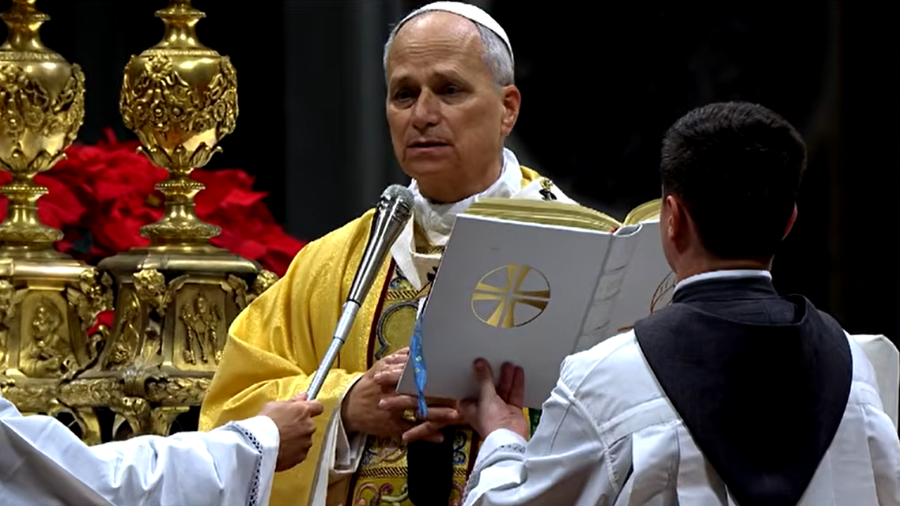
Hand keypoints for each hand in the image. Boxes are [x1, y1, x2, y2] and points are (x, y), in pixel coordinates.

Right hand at [258, 393, 323, 471]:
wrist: (258, 446)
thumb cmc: (264, 423)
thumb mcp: (274, 406)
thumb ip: (293, 401)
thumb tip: (304, 396)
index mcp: (303, 411)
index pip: (318, 407)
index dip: (312, 408)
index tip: (305, 411)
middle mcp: (309, 426)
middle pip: (310, 424)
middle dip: (301, 426)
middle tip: (285, 429)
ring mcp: (306, 442)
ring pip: (305, 439)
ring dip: (297, 440)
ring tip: (281, 441)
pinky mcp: (302, 456)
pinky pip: (300, 452)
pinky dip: (293, 452)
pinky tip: (281, 450)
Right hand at [342, 348, 459, 441]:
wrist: (347, 407)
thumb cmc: (366, 386)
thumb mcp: (380, 367)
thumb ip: (399, 358)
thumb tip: (415, 347)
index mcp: (392, 374)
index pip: (417, 373)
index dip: (436, 374)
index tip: (453, 372)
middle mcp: (393, 390)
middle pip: (421, 391)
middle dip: (441, 393)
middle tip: (461, 394)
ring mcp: (393, 409)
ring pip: (418, 410)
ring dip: (437, 413)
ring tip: (455, 416)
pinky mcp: (391, 425)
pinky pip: (411, 430)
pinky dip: (425, 434)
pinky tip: (440, 437)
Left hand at [458, 359, 527, 439]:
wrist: (508, 440)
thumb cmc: (490, 424)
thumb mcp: (485, 397)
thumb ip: (484, 380)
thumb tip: (479, 364)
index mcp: (471, 407)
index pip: (470, 389)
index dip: (473, 378)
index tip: (476, 364)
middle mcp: (485, 408)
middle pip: (488, 388)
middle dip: (493, 375)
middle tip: (494, 360)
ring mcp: (500, 409)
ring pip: (502, 390)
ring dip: (506, 378)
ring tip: (508, 363)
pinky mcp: (513, 411)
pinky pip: (515, 394)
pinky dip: (517, 384)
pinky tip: (518, 372)